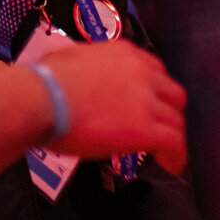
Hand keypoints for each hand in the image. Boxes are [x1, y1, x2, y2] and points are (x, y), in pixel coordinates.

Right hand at [34, 39, 186, 173]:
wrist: (42, 99)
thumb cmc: (44, 82)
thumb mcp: (68, 58)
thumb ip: (85, 64)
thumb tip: (77, 73)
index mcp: (123, 53)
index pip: (154, 70)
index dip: (154, 90)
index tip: (148, 103)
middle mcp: (141, 73)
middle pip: (172, 93)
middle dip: (169, 111)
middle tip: (159, 127)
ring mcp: (145, 101)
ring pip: (176, 120)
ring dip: (173, 135)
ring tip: (165, 153)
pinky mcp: (145, 129)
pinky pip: (174, 143)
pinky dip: (176, 156)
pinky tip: (171, 166)